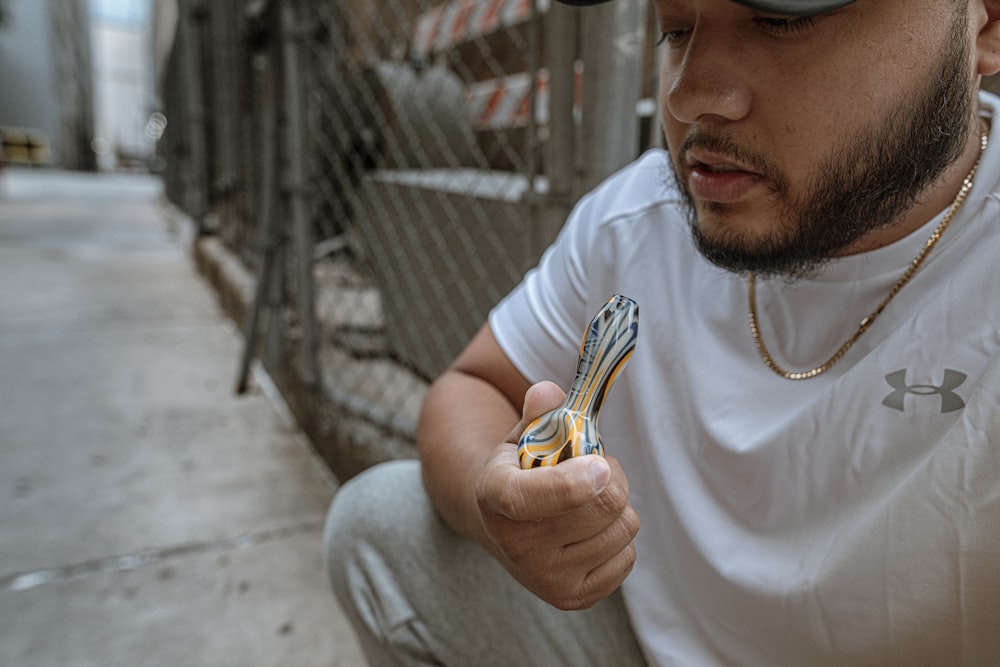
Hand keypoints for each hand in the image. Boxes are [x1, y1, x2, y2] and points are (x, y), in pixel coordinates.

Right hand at [474, 381, 639, 609]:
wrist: (503, 527)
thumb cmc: (520, 471)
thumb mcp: (520, 436)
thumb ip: (537, 412)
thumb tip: (548, 393)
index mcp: (495, 497)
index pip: (528, 498)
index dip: (569, 484)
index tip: (601, 467)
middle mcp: (515, 546)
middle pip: (603, 505)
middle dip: (613, 475)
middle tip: (598, 466)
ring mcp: (545, 579)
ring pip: (623, 528)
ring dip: (619, 505)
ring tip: (591, 497)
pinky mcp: (574, 598)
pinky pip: (628, 557)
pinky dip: (618, 536)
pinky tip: (592, 529)